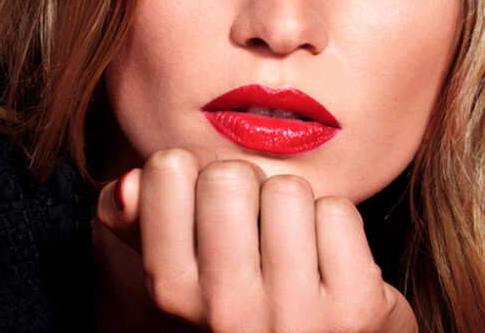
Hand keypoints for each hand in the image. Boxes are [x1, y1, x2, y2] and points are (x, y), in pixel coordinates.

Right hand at [96, 148, 416, 331]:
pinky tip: (329, 262)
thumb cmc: (244, 301)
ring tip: (293, 245)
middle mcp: (225, 310)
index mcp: (170, 291)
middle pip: (229, 175)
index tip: (209, 204)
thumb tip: (131, 182)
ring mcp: (292, 315)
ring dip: (296, 206)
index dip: (194, 170)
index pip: (168, 168)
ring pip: (288, 190)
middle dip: (247, 184)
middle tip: (256, 224)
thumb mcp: (181, 266)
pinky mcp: (353, 309)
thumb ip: (137, 219)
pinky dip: (337, 226)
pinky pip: (338, 213)